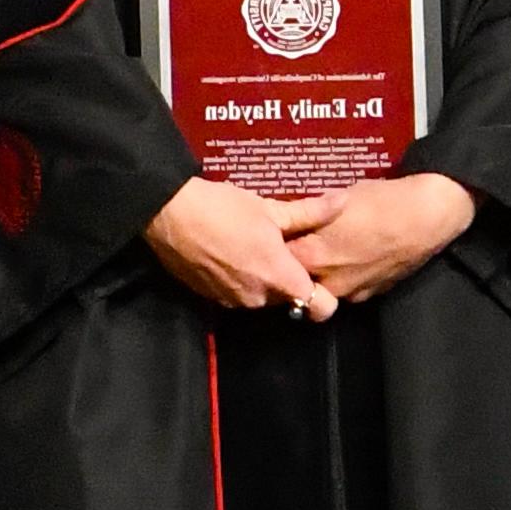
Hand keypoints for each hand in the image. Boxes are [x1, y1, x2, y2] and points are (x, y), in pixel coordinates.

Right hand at [144, 178, 335, 319]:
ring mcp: (232, 301)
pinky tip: (230, 253)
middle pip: (289, 299)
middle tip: (282, 247)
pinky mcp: (211, 299)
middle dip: (289, 278)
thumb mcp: (269, 207)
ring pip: (263, 297)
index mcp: (278, 277)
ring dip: (263, 278)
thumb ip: (309, 212)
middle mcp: (258, 298)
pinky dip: (240, 280)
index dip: (324, 293)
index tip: (316, 272)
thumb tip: (342, 202)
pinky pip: (238, 295)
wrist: (168, 213)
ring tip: (254, 246)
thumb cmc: (222, 208)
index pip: (320, 307)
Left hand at [279, 172, 476, 305]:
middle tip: (291, 247)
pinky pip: (345, 290)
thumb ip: (310, 215)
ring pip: (321, 288)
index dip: (270, 249)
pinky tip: (350, 258)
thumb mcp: (337, 198)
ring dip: (316, 275)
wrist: (427, 217)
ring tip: (325, 251)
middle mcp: (328, 281)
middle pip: (295, 282)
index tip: (266, 240)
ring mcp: (351, 292)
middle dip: (290, 268)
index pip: (275, 261)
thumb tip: (291, 218)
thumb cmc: (380, 201)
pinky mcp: (370, 295)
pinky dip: (341, 278)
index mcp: (313, 255)